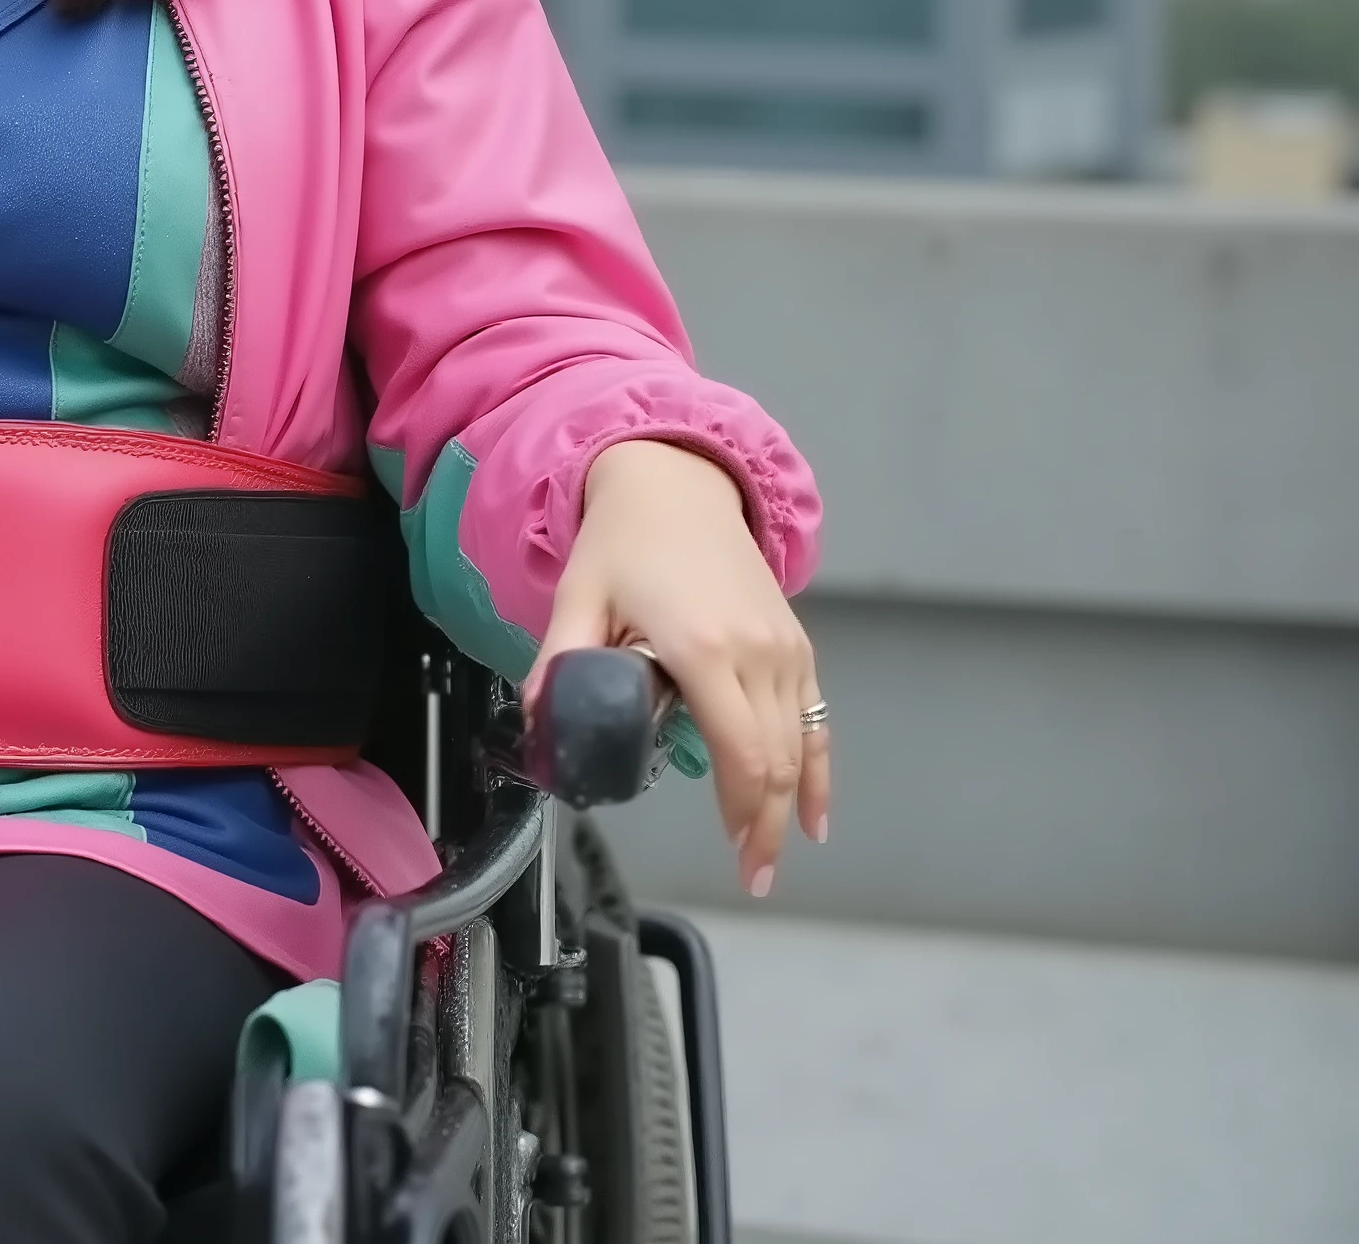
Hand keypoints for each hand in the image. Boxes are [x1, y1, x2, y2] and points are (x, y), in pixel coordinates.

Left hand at [530, 438, 827, 898]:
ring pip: (801, 744)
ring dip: (792, 805)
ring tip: (772, 855)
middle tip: (754, 874)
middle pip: (776, 760)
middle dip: (768, 825)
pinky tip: (816, 812)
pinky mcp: (795, 641)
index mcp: (701, 646)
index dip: (746, 813)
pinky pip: (815, 716)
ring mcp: (783, 646)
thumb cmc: (623, 541)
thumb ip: (560, 661)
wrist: (674, 483)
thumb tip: (539, 721)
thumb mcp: (578, 597)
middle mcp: (754, 650)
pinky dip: (819, 767)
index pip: (739, 750)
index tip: (739, 858)